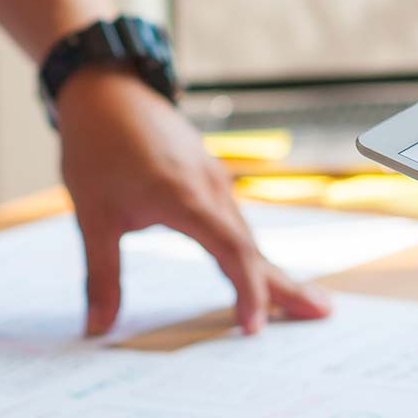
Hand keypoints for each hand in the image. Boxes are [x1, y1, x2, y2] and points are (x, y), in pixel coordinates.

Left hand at [54, 68, 333, 335]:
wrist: (106, 88)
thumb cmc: (96, 147)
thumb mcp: (91, 215)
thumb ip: (100, 275)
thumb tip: (95, 328)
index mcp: (184, 197)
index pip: (230, 249)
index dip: (246, 289)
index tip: (254, 327)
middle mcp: (211, 188)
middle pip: (254, 246)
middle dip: (287, 285)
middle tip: (325, 313)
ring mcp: (215, 182)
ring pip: (248, 235)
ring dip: (274, 271)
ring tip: (305, 303)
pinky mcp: (211, 178)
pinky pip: (238, 222)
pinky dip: (252, 252)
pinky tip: (261, 270)